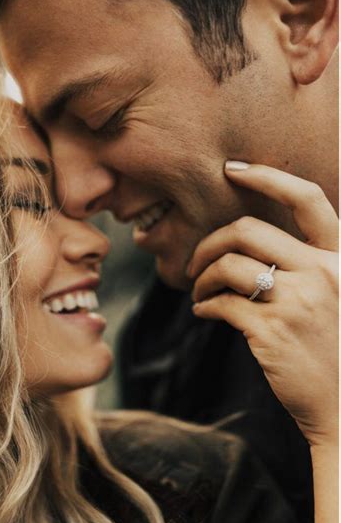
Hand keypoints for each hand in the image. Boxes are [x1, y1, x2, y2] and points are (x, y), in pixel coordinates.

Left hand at [187, 162, 338, 448]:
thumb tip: (252, 251)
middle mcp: (323, 273)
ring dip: (201, 277)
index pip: (307, 199)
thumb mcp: (337, 298)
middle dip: (210, 242)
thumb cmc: (335, 352)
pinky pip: (221, 303)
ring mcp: (298, 302)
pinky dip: (204, 304)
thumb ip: (309, 268)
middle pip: (247, 230)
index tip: (232, 170)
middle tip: (196, 262)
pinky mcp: (272, 332)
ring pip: (227, 265)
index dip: (267, 177)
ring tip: (198, 292)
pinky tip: (204, 312)